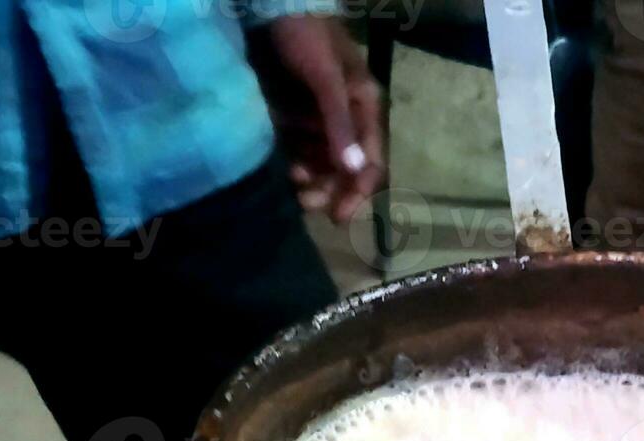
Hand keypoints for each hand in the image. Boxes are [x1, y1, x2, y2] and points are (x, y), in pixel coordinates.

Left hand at [249, 15, 385, 224]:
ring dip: (312, 180)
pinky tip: (286, 170)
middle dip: (330, 189)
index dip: (357, 191)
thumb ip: (339, 124)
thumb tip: (354, 172)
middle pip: (346, 167)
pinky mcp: (296, 115)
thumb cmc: (306, 37)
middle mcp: (347, 117)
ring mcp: (320, 118)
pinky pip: (301, 149)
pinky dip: (296, 163)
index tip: (338, 216)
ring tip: (294, 187)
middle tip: (306, 204)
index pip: (371, 161)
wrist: (272, 7)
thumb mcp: (326, 79)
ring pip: (323, 162)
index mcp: (365, 107)